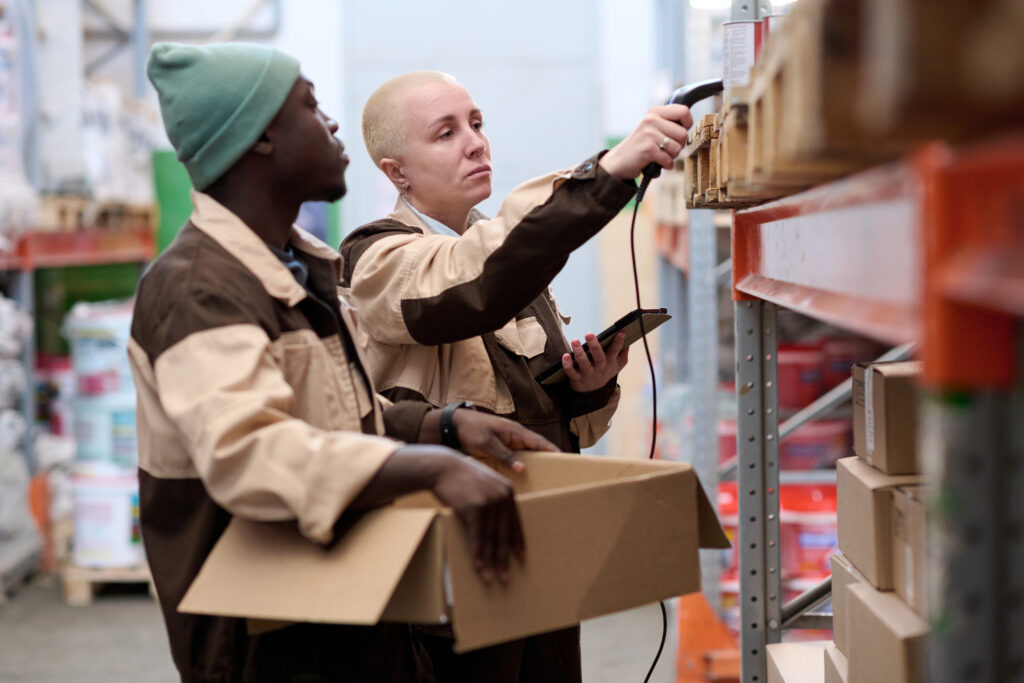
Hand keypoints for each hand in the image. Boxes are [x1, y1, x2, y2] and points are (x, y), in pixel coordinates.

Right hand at [431, 455, 524, 582]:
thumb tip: (499, 526)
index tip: (521, 557)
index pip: (516, 522)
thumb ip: (495, 500)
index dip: (518, 542)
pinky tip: (477, 566)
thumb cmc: (461, 478)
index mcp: (508, 491)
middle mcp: (502, 496)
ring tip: (490, 577)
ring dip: (489, 561)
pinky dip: (477, 553)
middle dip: (504, 558)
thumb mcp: (485, 484)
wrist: (442, 468)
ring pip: (490, 538)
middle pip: (504, 534)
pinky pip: (477, 536)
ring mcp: (489, 501)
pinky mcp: (474, 507)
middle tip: (505, 577)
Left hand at [452, 410, 558, 472]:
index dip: (552, 450)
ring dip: (535, 463)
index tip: (564, 458)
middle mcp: (515, 436)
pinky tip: (524, 477)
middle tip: (559, 473)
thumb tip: (522, 468)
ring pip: (527, 454)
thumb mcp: (486, 444)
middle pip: (536, 448)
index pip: (539, 441)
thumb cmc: (470, 430)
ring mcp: (509, 442)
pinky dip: (523, 465)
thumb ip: (504, 455)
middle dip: (547, 459)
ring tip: (545, 478)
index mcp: (515, 431)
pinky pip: (517, 457)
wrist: (454, 425)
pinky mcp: (502, 448)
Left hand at [563, 331, 628, 392]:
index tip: (621, 332)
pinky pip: (571, 372)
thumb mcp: (617, 365)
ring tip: (575, 341)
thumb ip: (623, 355)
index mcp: (610, 362)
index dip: (618, 342)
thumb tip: (627, 343)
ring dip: (579, 352)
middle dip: (594, 345)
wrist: (593, 392)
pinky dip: (568, 365)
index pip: (615, 351)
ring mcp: (588, 374)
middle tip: (588, 334)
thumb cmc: (605, 371)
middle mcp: (599, 368)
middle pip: (598, 356)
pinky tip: (565, 356)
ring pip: (583, 363)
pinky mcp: (577, 379)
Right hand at [598, 104, 692, 179]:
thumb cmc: (641, 146)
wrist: (619, 161)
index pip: (684, 111)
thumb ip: (669, 123)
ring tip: (661, 155)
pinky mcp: (647, 149)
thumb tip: (688, 127)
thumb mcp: (653, 128)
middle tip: (667, 149)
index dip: (687, 125)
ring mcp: (648, 134)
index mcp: (655, 112)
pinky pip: (668, 159)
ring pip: (677, 148)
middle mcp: (651, 119)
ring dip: (672, 156)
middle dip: (679, 145)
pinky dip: (666, 165)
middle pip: (683, 133)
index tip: (678, 134)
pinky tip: (657, 163)